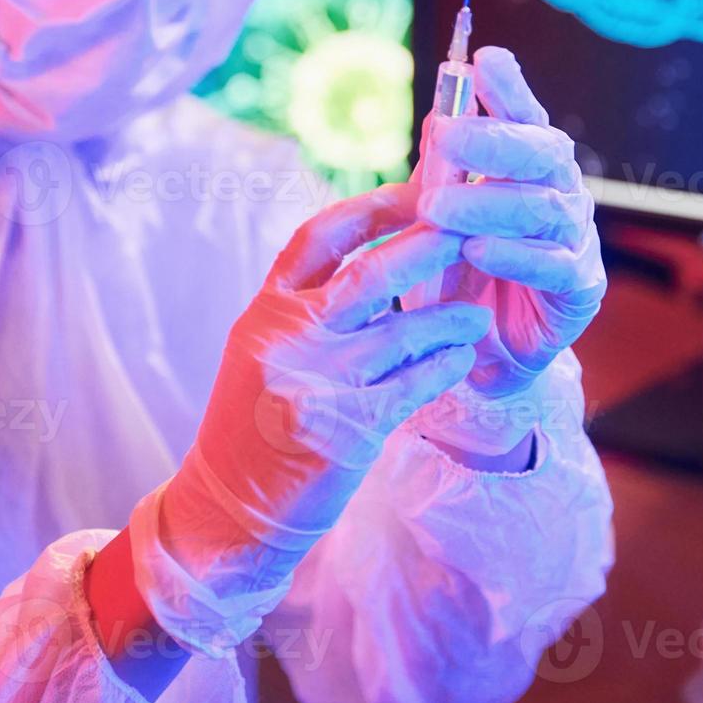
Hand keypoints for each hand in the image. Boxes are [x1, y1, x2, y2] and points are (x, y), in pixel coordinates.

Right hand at [130, 183, 492, 652]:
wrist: (227, 512)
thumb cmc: (253, 427)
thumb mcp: (262, 351)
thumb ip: (305, 306)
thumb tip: (374, 253)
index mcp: (265, 311)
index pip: (320, 238)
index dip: (373, 208)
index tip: (418, 191)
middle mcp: (287, 338)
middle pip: (371, 274)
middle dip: (428, 247)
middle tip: (469, 232)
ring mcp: (316, 383)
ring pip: (404, 331)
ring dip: (450, 318)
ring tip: (475, 315)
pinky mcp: (346, 429)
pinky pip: (414, 386)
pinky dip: (445, 367)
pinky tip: (462, 360)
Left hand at [412, 46, 606, 398]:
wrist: (484, 350)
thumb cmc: (462, 274)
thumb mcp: (441, 217)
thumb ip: (444, 170)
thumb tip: (438, 117)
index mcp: (532, 169)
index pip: (526, 119)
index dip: (510, 89)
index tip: (484, 60)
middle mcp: (562, 194)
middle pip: (544, 154)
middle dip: (494, 140)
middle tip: (444, 134)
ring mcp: (576, 240)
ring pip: (544, 209)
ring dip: (487, 204)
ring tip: (436, 207)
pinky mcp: (580, 288)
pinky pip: (553, 266)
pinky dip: (513, 256)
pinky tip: (476, 250)